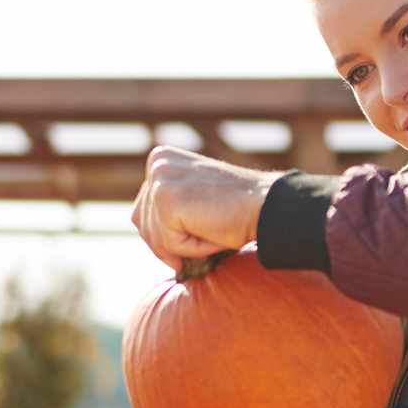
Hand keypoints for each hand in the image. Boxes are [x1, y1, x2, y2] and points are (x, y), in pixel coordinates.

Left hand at [131, 145, 278, 271]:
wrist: (266, 205)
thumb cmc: (235, 208)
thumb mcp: (193, 199)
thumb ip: (167, 204)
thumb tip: (141, 228)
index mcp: (161, 159)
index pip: (144, 211)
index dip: (167, 233)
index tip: (198, 228)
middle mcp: (157, 163)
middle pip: (143, 224)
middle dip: (170, 243)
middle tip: (206, 234)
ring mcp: (160, 179)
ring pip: (155, 237)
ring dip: (186, 246)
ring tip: (214, 228)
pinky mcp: (166, 199)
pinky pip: (170, 244)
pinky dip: (194, 248)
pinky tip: (214, 230)